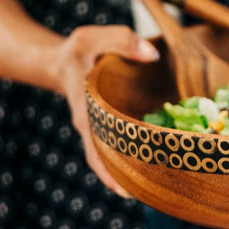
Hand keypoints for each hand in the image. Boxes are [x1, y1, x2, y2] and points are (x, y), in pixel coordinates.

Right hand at [52, 25, 159, 196]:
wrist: (62, 60)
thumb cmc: (77, 51)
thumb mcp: (92, 38)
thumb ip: (122, 41)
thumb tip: (152, 54)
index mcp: (86, 112)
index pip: (97, 152)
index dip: (112, 173)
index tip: (130, 190)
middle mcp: (93, 127)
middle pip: (111, 161)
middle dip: (132, 175)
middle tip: (162, 186)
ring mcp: (101, 128)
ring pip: (118, 154)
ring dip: (138, 165)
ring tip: (167, 178)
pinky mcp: (110, 123)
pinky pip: (122, 142)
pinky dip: (137, 150)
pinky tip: (160, 154)